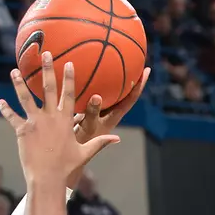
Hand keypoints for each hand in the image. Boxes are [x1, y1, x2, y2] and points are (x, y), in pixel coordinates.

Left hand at [0, 56, 121, 188]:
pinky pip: (12, 117)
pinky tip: (0, 102)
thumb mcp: (85, 153)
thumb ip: (100, 143)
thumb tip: (117, 139)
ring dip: (19, 83)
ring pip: (26, 98)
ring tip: (15, 71)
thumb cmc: (66, 167)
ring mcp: (34, 122)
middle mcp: (50, 117)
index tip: (68, 62)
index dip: (69, 77)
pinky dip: (6, 110)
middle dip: (47, 69)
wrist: (47, 178)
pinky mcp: (22, 131)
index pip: (68, 93)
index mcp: (65, 120)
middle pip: (48, 88)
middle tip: (45, 54)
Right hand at [69, 66, 149, 184]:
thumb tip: (98, 96)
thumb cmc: (80, 145)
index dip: (139, 86)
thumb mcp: (87, 128)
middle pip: (122, 92)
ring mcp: (96, 111)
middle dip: (128, 77)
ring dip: (107, 78)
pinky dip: (86, 83)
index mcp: (112, 117)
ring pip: (106, 92)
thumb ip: (92, 113)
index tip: (146, 71)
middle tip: (133, 59)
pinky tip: (79, 73)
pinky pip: (88, 93)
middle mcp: (107, 112)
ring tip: (107, 59)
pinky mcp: (84, 110)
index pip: (130, 99)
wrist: (68, 155)